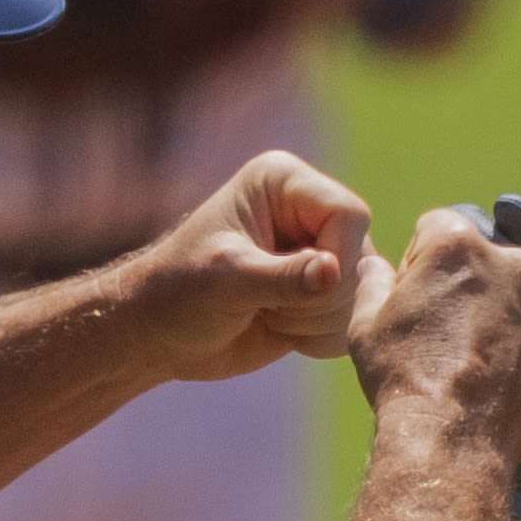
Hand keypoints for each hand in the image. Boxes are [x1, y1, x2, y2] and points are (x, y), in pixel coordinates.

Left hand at [122, 150, 374, 382]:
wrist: (158, 336)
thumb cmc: (178, 293)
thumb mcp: (227, 282)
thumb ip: (283, 278)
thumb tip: (334, 273)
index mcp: (284, 182)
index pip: (349, 214)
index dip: (336, 258)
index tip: (298, 290)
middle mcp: (308, 212)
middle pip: (361, 259)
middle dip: (317, 299)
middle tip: (264, 305)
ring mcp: (319, 254)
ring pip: (360, 296)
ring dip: (316, 321)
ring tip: (267, 315)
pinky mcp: (321, 294)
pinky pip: (352, 321)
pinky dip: (321, 338)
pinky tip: (279, 330)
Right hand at [346, 205, 520, 464]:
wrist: (450, 443)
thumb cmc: (401, 375)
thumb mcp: (366, 320)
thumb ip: (374, 279)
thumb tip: (375, 265)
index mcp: (459, 244)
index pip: (436, 229)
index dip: (418, 263)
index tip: (412, 299)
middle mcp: (513, 264)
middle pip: (483, 262)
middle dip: (464, 287)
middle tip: (440, 335)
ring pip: (516, 302)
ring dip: (496, 321)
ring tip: (468, 367)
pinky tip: (494, 388)